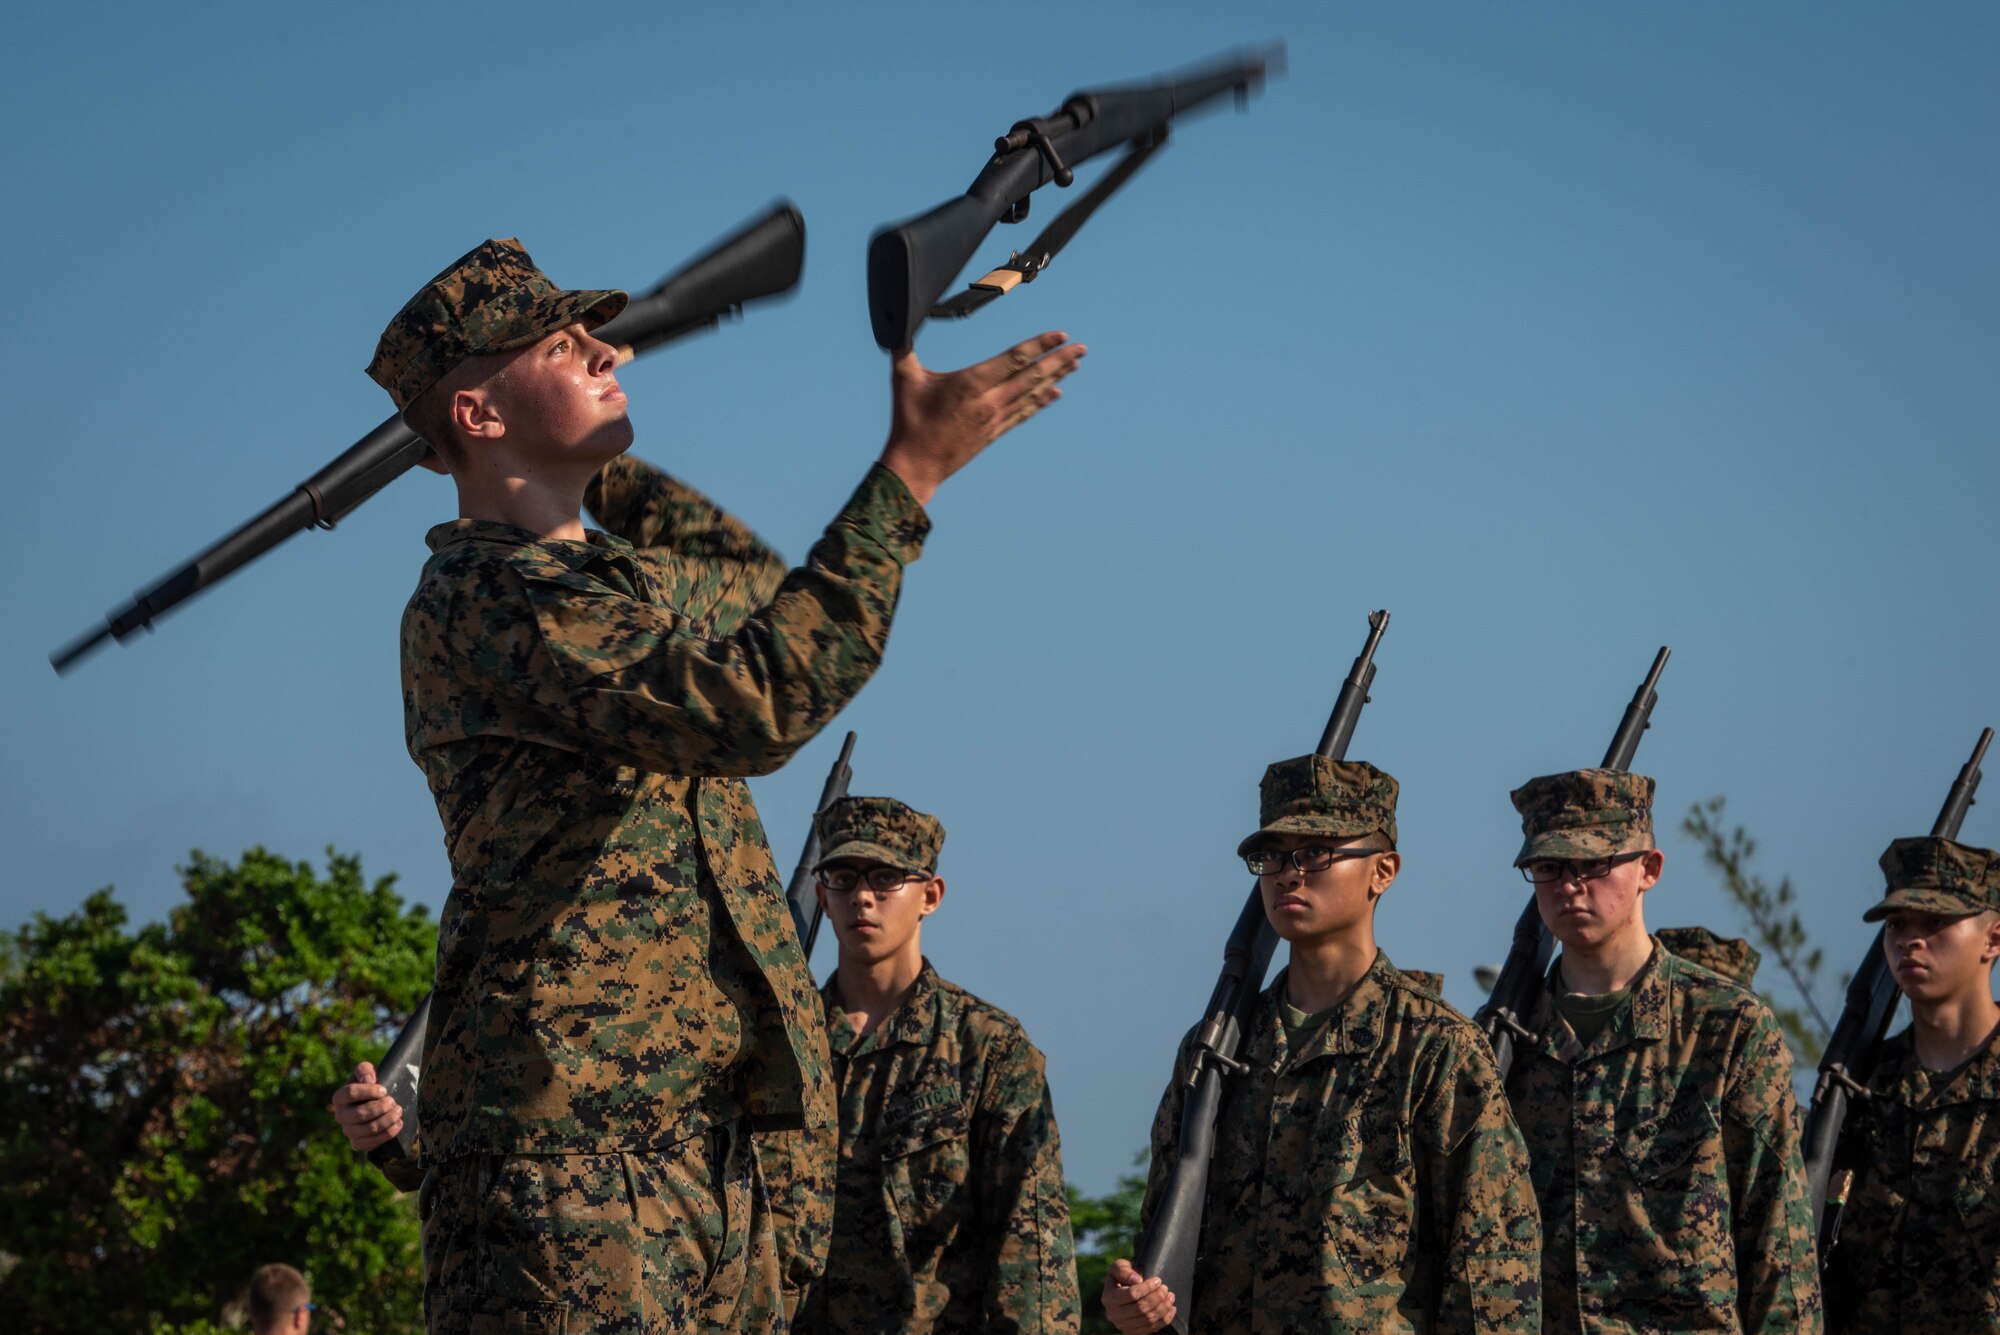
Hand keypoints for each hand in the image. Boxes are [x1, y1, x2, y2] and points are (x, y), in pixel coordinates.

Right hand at [330, 1061, 403, 1152]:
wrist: (375, 1106)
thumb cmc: (370, 1088)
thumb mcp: (366, 1075)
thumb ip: (364, 1070)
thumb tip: (368, 1078)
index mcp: (340, 1098)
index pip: (350, 1092)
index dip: (369, 1091)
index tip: (384, 1090)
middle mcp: (341, 1116)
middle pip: (360, 1114)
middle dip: (381, 1107)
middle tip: (393, 1101)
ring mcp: (349, 1131)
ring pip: (369, 1129)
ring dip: (387, 1120)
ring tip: (398, 1111)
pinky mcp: (358, 1143)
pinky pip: (372, 1142)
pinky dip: (388, 1133)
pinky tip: (398, 1123)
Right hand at [879, 331, 1085, 504]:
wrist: (916, 466)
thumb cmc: (908, 421)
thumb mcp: (904, 380)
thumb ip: (903, 348)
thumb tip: (893, 322)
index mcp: (971, 383)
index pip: (1014, 358)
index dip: (1040, 345)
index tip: (1061, 335)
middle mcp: (989, 400)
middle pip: (1032, 375)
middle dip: (1059, 359)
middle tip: (1082, 347)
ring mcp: (995, 419)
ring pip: (1032, 393)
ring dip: (1055, 377)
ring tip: (1075, 364)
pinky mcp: (994, 433)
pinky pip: (1024, 413)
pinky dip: (1041, 401)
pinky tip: (1055, 393)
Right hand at [1101, 1258, 1175, 1334]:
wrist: (1122, 1292)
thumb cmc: (1123, 1276)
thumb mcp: (1119, 1267)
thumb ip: (1124, 1270)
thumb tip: (1137, 1280)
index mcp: (1109, 1298)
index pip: (1132, 1294)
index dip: (1148, 1287)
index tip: (1158, 1280)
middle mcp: (1114, 1315)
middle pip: (1141, 1308)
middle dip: (1157, 1297)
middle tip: (1165, 1288)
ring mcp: (1123, 1326)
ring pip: (1148, 1319)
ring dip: (1163, 1307)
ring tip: (1170, 1296)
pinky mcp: (1134, 1332)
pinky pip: (1152, 1328)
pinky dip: (1165, 1319)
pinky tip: (1171, 1308)